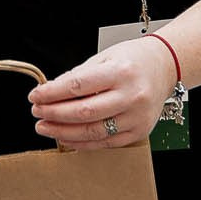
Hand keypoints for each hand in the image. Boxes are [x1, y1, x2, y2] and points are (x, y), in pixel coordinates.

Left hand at [27, 37, 177, 149]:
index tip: (35, 96)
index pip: (78, 86)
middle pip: (83, 112)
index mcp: (121, 72)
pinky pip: (105, 142)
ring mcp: (136, 117)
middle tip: (37, 112)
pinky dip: (82, 142)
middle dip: (54, 114)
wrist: (164, 67)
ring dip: (63, 132)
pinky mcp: (138, 131)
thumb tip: (50, 91)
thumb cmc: (134, 60)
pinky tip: (66, 137)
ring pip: (92, 131)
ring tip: (46, 126)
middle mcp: (131, 95)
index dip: (52, 93)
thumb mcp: (105, 57)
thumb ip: (78, 76)